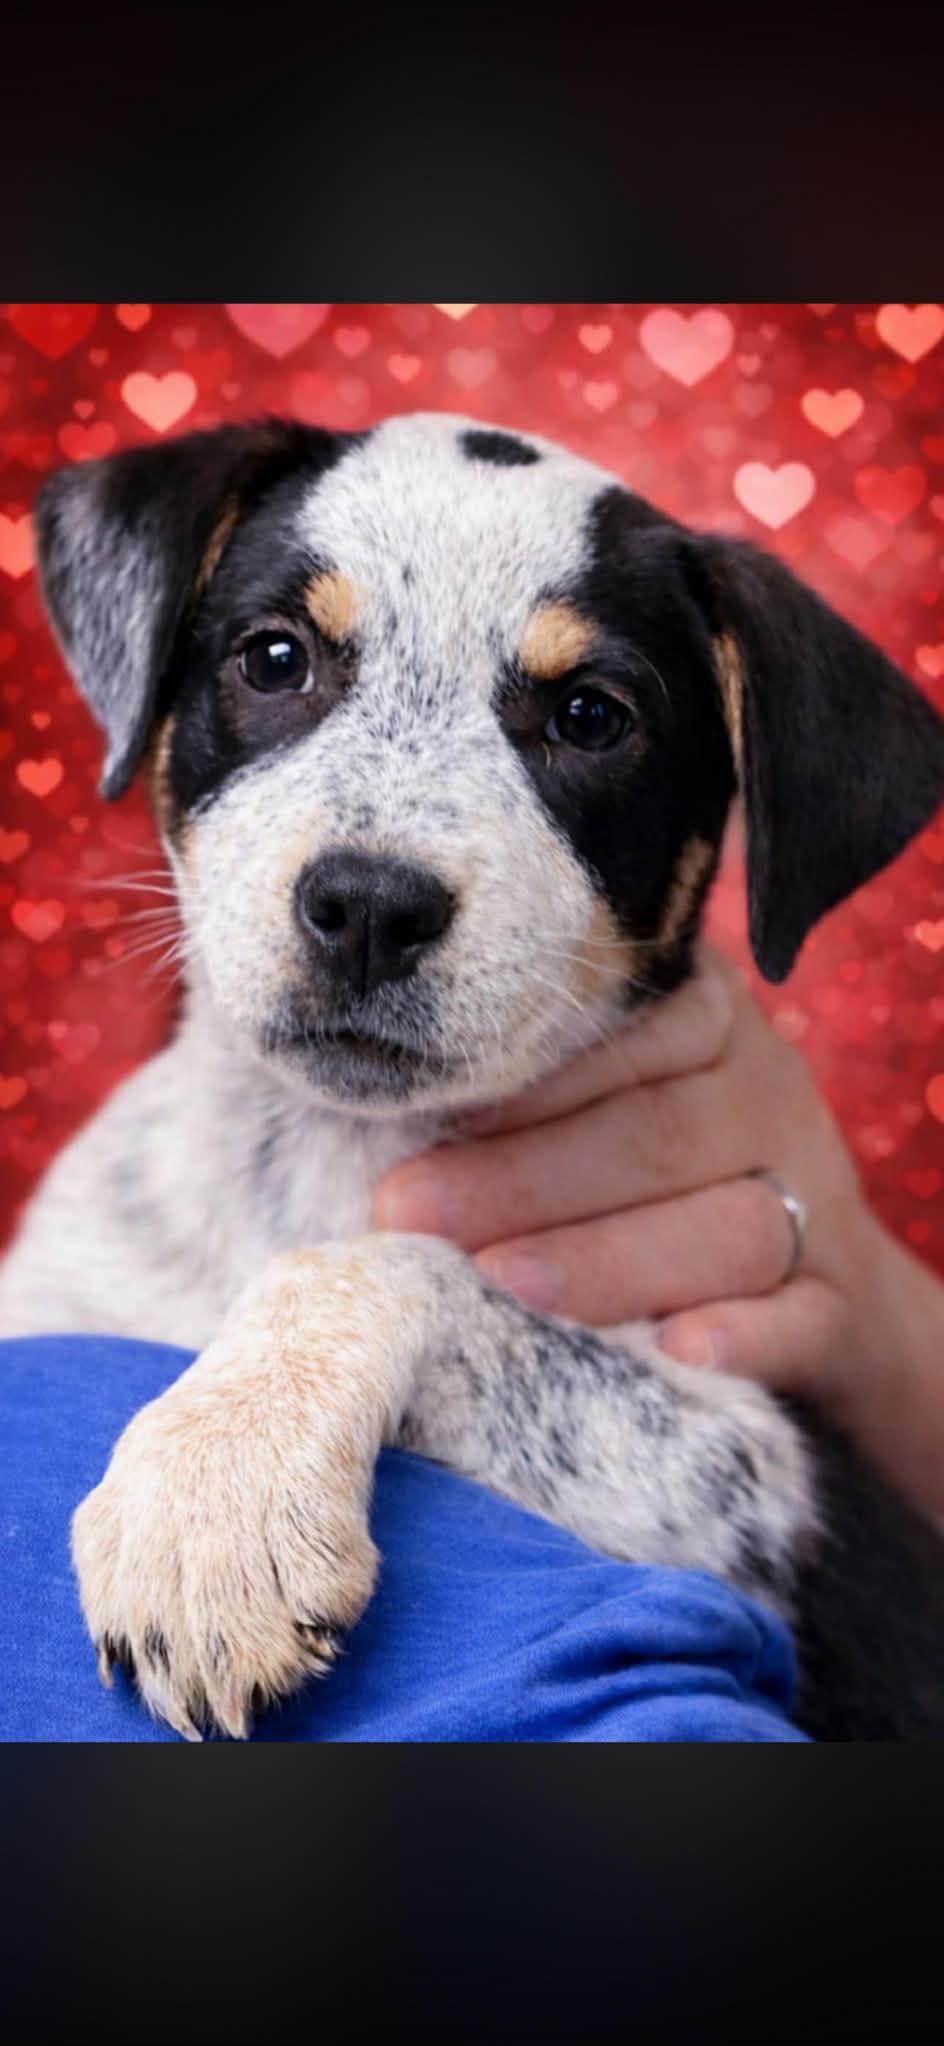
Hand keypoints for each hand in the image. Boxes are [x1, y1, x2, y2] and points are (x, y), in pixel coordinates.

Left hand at [373, 942, 943, 1523]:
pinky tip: (677, 1350)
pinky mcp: (841, 1302)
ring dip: (611, 1256)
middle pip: (657, 1131)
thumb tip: (363, 1096)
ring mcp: (814, 1201)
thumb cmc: (650, 1177)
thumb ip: (520, 1087)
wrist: (811, 1282)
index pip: (621, 1031)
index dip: (522, 1078)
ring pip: (731, 1223)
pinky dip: (746, 1336)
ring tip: (501, 1285)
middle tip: (408, 1213)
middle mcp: (765, 1096)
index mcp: (702, 1022)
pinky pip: (803, 1316)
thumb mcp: (601, 1099)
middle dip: (522, 1176)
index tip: (421, 1113)